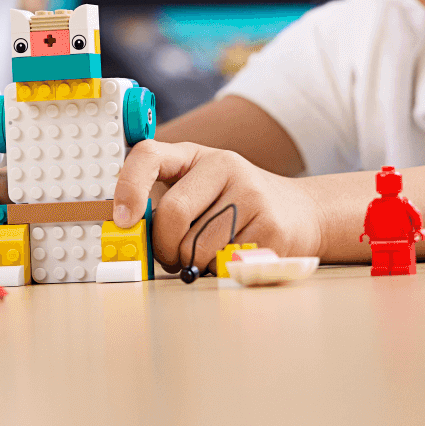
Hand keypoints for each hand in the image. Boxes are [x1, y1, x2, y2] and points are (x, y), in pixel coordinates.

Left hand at [110, 140, 323, 271]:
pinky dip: (220, 270)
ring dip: (194, 263)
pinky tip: (233, 256)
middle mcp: (227, 165)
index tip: (123, 220)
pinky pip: (223, 263)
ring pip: (196, 247)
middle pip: (172, 215)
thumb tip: (126, 232)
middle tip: (174, 255)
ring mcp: (253, 195)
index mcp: (199, 155)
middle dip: (165, 247)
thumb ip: (164, 202)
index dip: (128, 188)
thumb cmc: (236, 205)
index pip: (149, 156)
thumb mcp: (201, 188)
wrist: (301, 212)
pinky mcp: (272, 227)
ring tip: (211, 253)